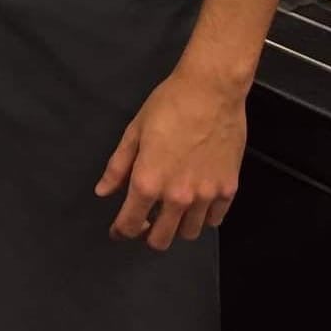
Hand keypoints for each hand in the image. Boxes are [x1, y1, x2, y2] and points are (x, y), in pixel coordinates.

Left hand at [94, 68, 245, 250]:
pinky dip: (205, 216)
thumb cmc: (168, 105)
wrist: (211, 91)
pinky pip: (215, 219)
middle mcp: (177, 197)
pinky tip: (198, 200)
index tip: (119, 229)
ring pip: (190, 233)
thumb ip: (117, 167)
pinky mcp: (229, 189)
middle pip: (161, 240)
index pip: (130, 225)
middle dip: (149, 234)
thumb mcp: (134, 132)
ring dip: (177, 226)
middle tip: (147, 219)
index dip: (121, 230)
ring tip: (173, 209)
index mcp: (148, 182)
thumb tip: (102, 192)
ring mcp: (206, 196)